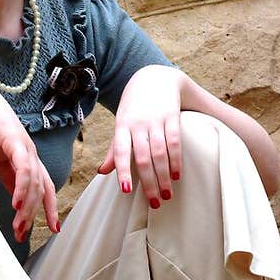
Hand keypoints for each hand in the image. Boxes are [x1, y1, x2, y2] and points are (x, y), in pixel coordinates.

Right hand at [0, 84, 59, 241]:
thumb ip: (10, 177)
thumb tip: (15, 200)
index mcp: (30, 159)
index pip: (46, 187)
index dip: (51, 208)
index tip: (53, 229)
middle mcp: (33, 155)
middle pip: (43, 189)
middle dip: (36, 214)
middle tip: (24, 234)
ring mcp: (26, 148)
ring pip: (34, 183)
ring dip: (27, 206)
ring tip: (19, 225)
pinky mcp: (16, 142)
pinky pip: (24, 169)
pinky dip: (22, 188)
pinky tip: (16, 203)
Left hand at [97, 65, 182, 207]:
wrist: (153, 77)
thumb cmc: (133, 107)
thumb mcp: (121, 123)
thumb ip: (115, 149)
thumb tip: (102, 172)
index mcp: (122, 126)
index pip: (121, 151)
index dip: (123, 170)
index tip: (126, 190)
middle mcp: (138, 123)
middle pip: (142, 157)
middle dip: (149, 182)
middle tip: (155, 203)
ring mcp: (155, 119)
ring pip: (159, 152)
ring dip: (164, 176)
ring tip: (167, 194)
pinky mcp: (171, 116)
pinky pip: (174, 141)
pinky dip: (176, 160)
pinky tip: (177, 175)